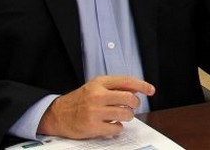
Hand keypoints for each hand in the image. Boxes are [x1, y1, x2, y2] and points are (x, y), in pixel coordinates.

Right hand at [37, 75, 155, 138]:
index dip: (142, 85)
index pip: (127, 81)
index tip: (151, 90)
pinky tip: (111, 124)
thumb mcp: (96, 86)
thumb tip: (138, 88)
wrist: (58, 114)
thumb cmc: (81, 100)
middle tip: (130, 107)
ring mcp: (95, 112)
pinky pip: (117, 128)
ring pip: (126, 114)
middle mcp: (97, 95)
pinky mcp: (93, 127)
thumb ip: (116, 86)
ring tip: (120, 116)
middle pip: (130, 99)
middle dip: (134, 104)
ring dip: (127, 116)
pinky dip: (118, 128)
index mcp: (100, 83)